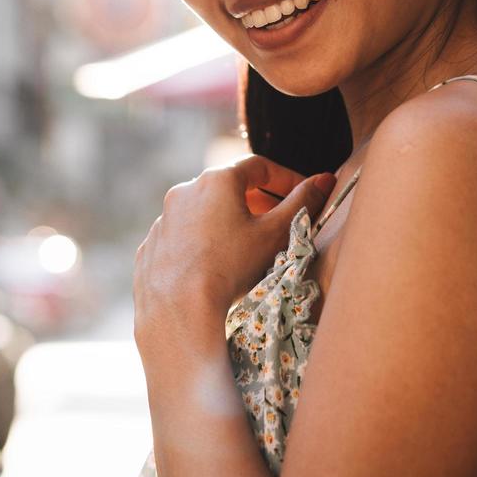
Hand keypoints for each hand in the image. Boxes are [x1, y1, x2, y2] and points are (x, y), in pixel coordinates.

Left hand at [133, 155, 335, 355]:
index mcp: (217, 180)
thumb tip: (325, 179)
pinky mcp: (152, 245)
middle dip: (258, 201)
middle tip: (279, 221)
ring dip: (229, 221)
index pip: (259, 167)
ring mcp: (164, 218)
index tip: (304, 193)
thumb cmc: (231, 267)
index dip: (286, 178)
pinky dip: (203, 242)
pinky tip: (217, 265)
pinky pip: (184, 236)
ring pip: (204, 212)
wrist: (178, 309)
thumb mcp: (275, 233)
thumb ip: (302, 202)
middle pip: (229, 187)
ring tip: (249, 247)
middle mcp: (185, 191)